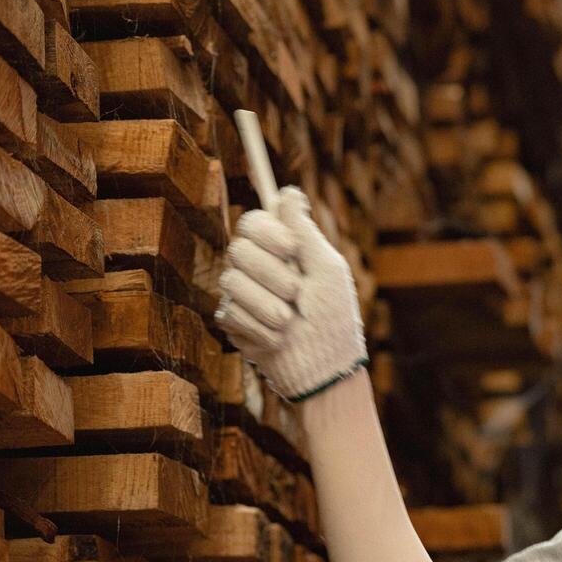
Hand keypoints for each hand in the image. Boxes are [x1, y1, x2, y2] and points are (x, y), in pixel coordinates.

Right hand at [214, 186, 367, 401]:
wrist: (323, 369)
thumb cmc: (333, 317)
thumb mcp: (325, 270)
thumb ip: (303, 232)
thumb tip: (288, 192)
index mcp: (282, 251)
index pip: (253, 222)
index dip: (268, 233)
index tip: (292, 250)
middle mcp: (258, 268)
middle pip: (238, 249)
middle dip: (271, 274)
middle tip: (296, 295)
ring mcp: (242, 295)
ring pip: (231, 281)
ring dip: (266, 305)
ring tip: (289, 322)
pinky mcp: (232, 322)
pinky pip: (228, 312)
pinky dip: (258, 327)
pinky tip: (277, 339)